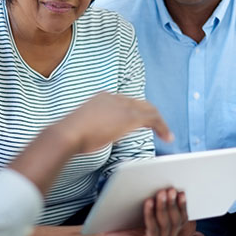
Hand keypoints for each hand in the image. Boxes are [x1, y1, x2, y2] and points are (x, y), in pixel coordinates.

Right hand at [10, 92, 171, 194]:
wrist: (67, 134)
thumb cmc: (69, 135)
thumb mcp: (83, 127)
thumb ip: (93, 127)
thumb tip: (96, 135)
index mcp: (102, 98)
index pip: (125, 103)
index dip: (135, 112)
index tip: (140, 123)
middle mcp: (113, 98)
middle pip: (139, 103)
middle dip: (151, 115)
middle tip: (158, 127)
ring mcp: (121, 106)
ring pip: (149, 110)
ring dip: (158, 122)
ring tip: (166, 134)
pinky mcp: (129, 116)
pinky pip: (153, 119)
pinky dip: (162, 127)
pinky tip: (167, 137)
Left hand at [96, 187, 186, 235]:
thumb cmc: (121, 225)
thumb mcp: (142, 215)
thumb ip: (155, 207)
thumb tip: (166, 189)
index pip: (181, 220)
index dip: (182, 205)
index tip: (181, 191)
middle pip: (175, 222)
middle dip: (173, 204)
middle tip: (171, 190)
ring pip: (165, 225)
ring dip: (163, 207)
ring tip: (161, 193)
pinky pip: (153, 229)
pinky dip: (150, 214)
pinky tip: (148, 202)